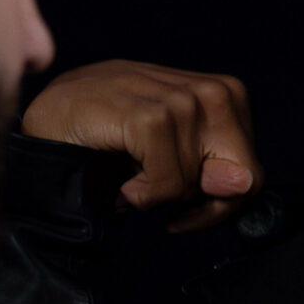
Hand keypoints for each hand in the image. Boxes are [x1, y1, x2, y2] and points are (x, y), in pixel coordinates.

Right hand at [22, 60, 262, 231]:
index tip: (186, 212)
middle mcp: (212, 92)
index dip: (222, 205)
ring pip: (195, 184)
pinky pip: (167, 185)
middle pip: (242, 178)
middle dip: (201, 202)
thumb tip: (238, 184)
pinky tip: (120, 174)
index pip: (252, 172)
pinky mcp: (150, 115)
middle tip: (157, 193)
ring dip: (159, 194)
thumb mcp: (173, 161)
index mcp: (225, 96)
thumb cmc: (115, 139)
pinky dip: (141, 194)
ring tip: (129, 171)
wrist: (50, 119)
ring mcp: (181, 100)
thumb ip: (210, 173)